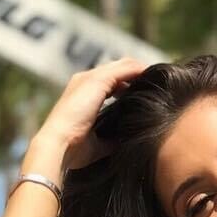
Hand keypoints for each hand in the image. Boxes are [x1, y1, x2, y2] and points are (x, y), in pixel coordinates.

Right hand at [30, 58, 150, 174]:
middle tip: (157, 84)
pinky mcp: (96, 81)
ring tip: (158, 79)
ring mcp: (89, 79)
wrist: (58, 145)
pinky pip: (123, 70)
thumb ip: (110, 138)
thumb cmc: (74, 149)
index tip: (146, 94)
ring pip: (121, 66)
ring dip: (140, 71)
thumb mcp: (97, 143)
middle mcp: (84, 81)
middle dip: (137, 75)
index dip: (128, 85)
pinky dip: (138, 71)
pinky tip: (151, 76)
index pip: (110, 82)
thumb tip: (126, 140)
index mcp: (83, 94)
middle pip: (117, 70)